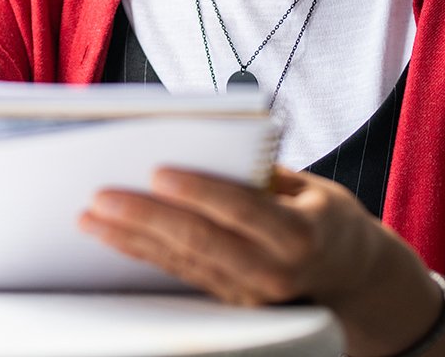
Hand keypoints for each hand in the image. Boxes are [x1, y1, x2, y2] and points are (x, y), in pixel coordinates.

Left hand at [81, 166, 379, 304]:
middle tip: (102, 195)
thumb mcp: (310, 186)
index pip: (242, 209)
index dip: (199, 191)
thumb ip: (261, 171)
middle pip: (201, 242)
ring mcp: (250, 296)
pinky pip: (180, 276)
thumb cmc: (324, 216)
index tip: (159, 170)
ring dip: (131, 239)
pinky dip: (142, 255)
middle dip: (146, 218)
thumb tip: (209, 140)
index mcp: (301, 234)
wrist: (353, 280)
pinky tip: (112, 237)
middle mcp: (275, 273)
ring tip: (91, 215)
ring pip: (182, 263)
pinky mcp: (230, 304)